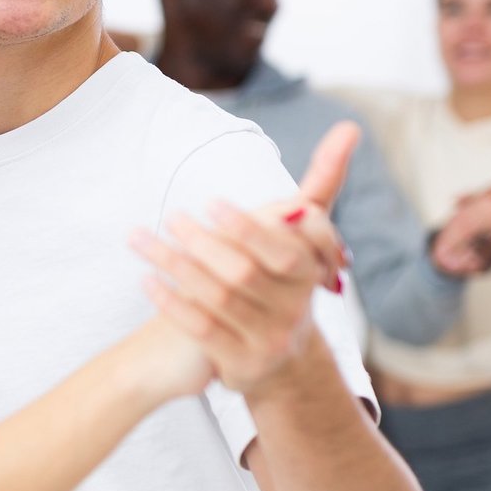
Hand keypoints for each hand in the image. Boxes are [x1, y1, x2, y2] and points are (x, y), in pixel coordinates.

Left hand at [133, 202, 334, 395]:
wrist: (280, 361)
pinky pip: (202, 328)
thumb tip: (349, 127)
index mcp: (311, 272)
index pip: (288, 250)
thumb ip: (324, 182)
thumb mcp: (306, 235)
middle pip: (245, 272)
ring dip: (175, 265)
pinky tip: (146, 279)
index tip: (212, 204)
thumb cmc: (283, 279)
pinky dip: (172, 302)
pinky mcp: (242, 363)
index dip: (251, 229)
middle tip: (172, 217)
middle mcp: (296, 308)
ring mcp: (270, 339)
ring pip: (218, 297)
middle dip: (206, 242)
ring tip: (141, 239)